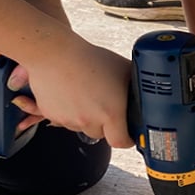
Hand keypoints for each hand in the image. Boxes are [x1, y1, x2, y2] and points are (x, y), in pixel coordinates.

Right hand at [6, 40, 133, 147]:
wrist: (54, 53)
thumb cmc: (87, 59)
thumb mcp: (123, 69)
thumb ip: (134, 86)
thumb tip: (142, 92)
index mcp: (110, 112)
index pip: (121, 141)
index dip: (127, 138)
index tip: (128, 134)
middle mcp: (89, 120)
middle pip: (101, 134)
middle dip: (105, 124)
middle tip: (104, 104)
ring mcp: (69, 120)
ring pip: (82, 127)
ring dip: (86, 117)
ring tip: (86, 93)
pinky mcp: (52, 116)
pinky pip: (65, 119)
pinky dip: (69, 111)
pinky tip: (72, 94)